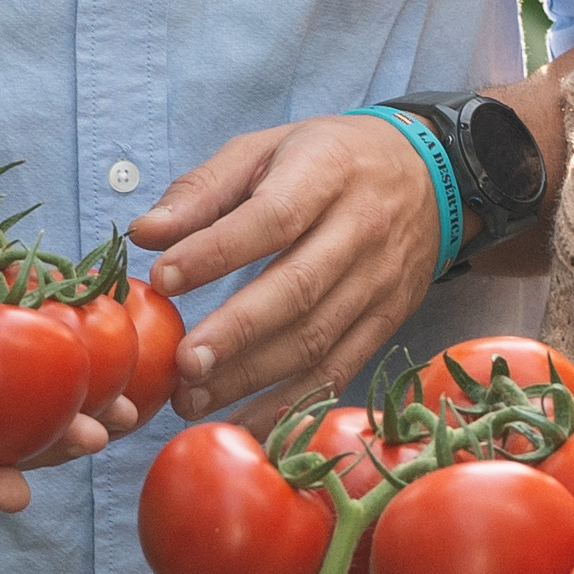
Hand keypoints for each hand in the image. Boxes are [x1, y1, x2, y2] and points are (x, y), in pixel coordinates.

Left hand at [123, 111, 444, 423]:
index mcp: (327, 174)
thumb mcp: (266, 149)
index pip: (273, 217)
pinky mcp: (388, 322)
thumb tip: (144, 234)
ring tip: (192, 399)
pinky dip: (292, 405)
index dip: (217, 250)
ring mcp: (380, 282)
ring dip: (253, 377)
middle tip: (182, 363)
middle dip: (238, 331)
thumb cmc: (329, 160)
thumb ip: (203, 191)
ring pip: (318, 339)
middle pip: (300, 288)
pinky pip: (340, 371)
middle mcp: (361, 231)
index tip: (163, 277)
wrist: (429, 176)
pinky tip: (246, 424)